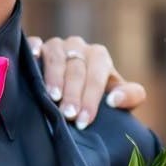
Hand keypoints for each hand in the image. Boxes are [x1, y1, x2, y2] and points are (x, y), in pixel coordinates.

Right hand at [28, 35, 146, 130]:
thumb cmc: (99, 96)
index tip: (84, 121)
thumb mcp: (120, 98)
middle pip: (76, 69)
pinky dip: (34, 49)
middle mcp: (78, 47)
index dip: (91, 99)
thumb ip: (131, 96)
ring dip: (54, 78)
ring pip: (56, 57)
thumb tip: (115, 99)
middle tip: (68, 115)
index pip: (96, 76)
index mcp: (99, 57)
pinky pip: (34, 43)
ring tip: (53, 98)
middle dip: (73, 94)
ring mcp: (56, 45)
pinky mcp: (37, 46)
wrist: (76, 92)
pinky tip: (34, 58)